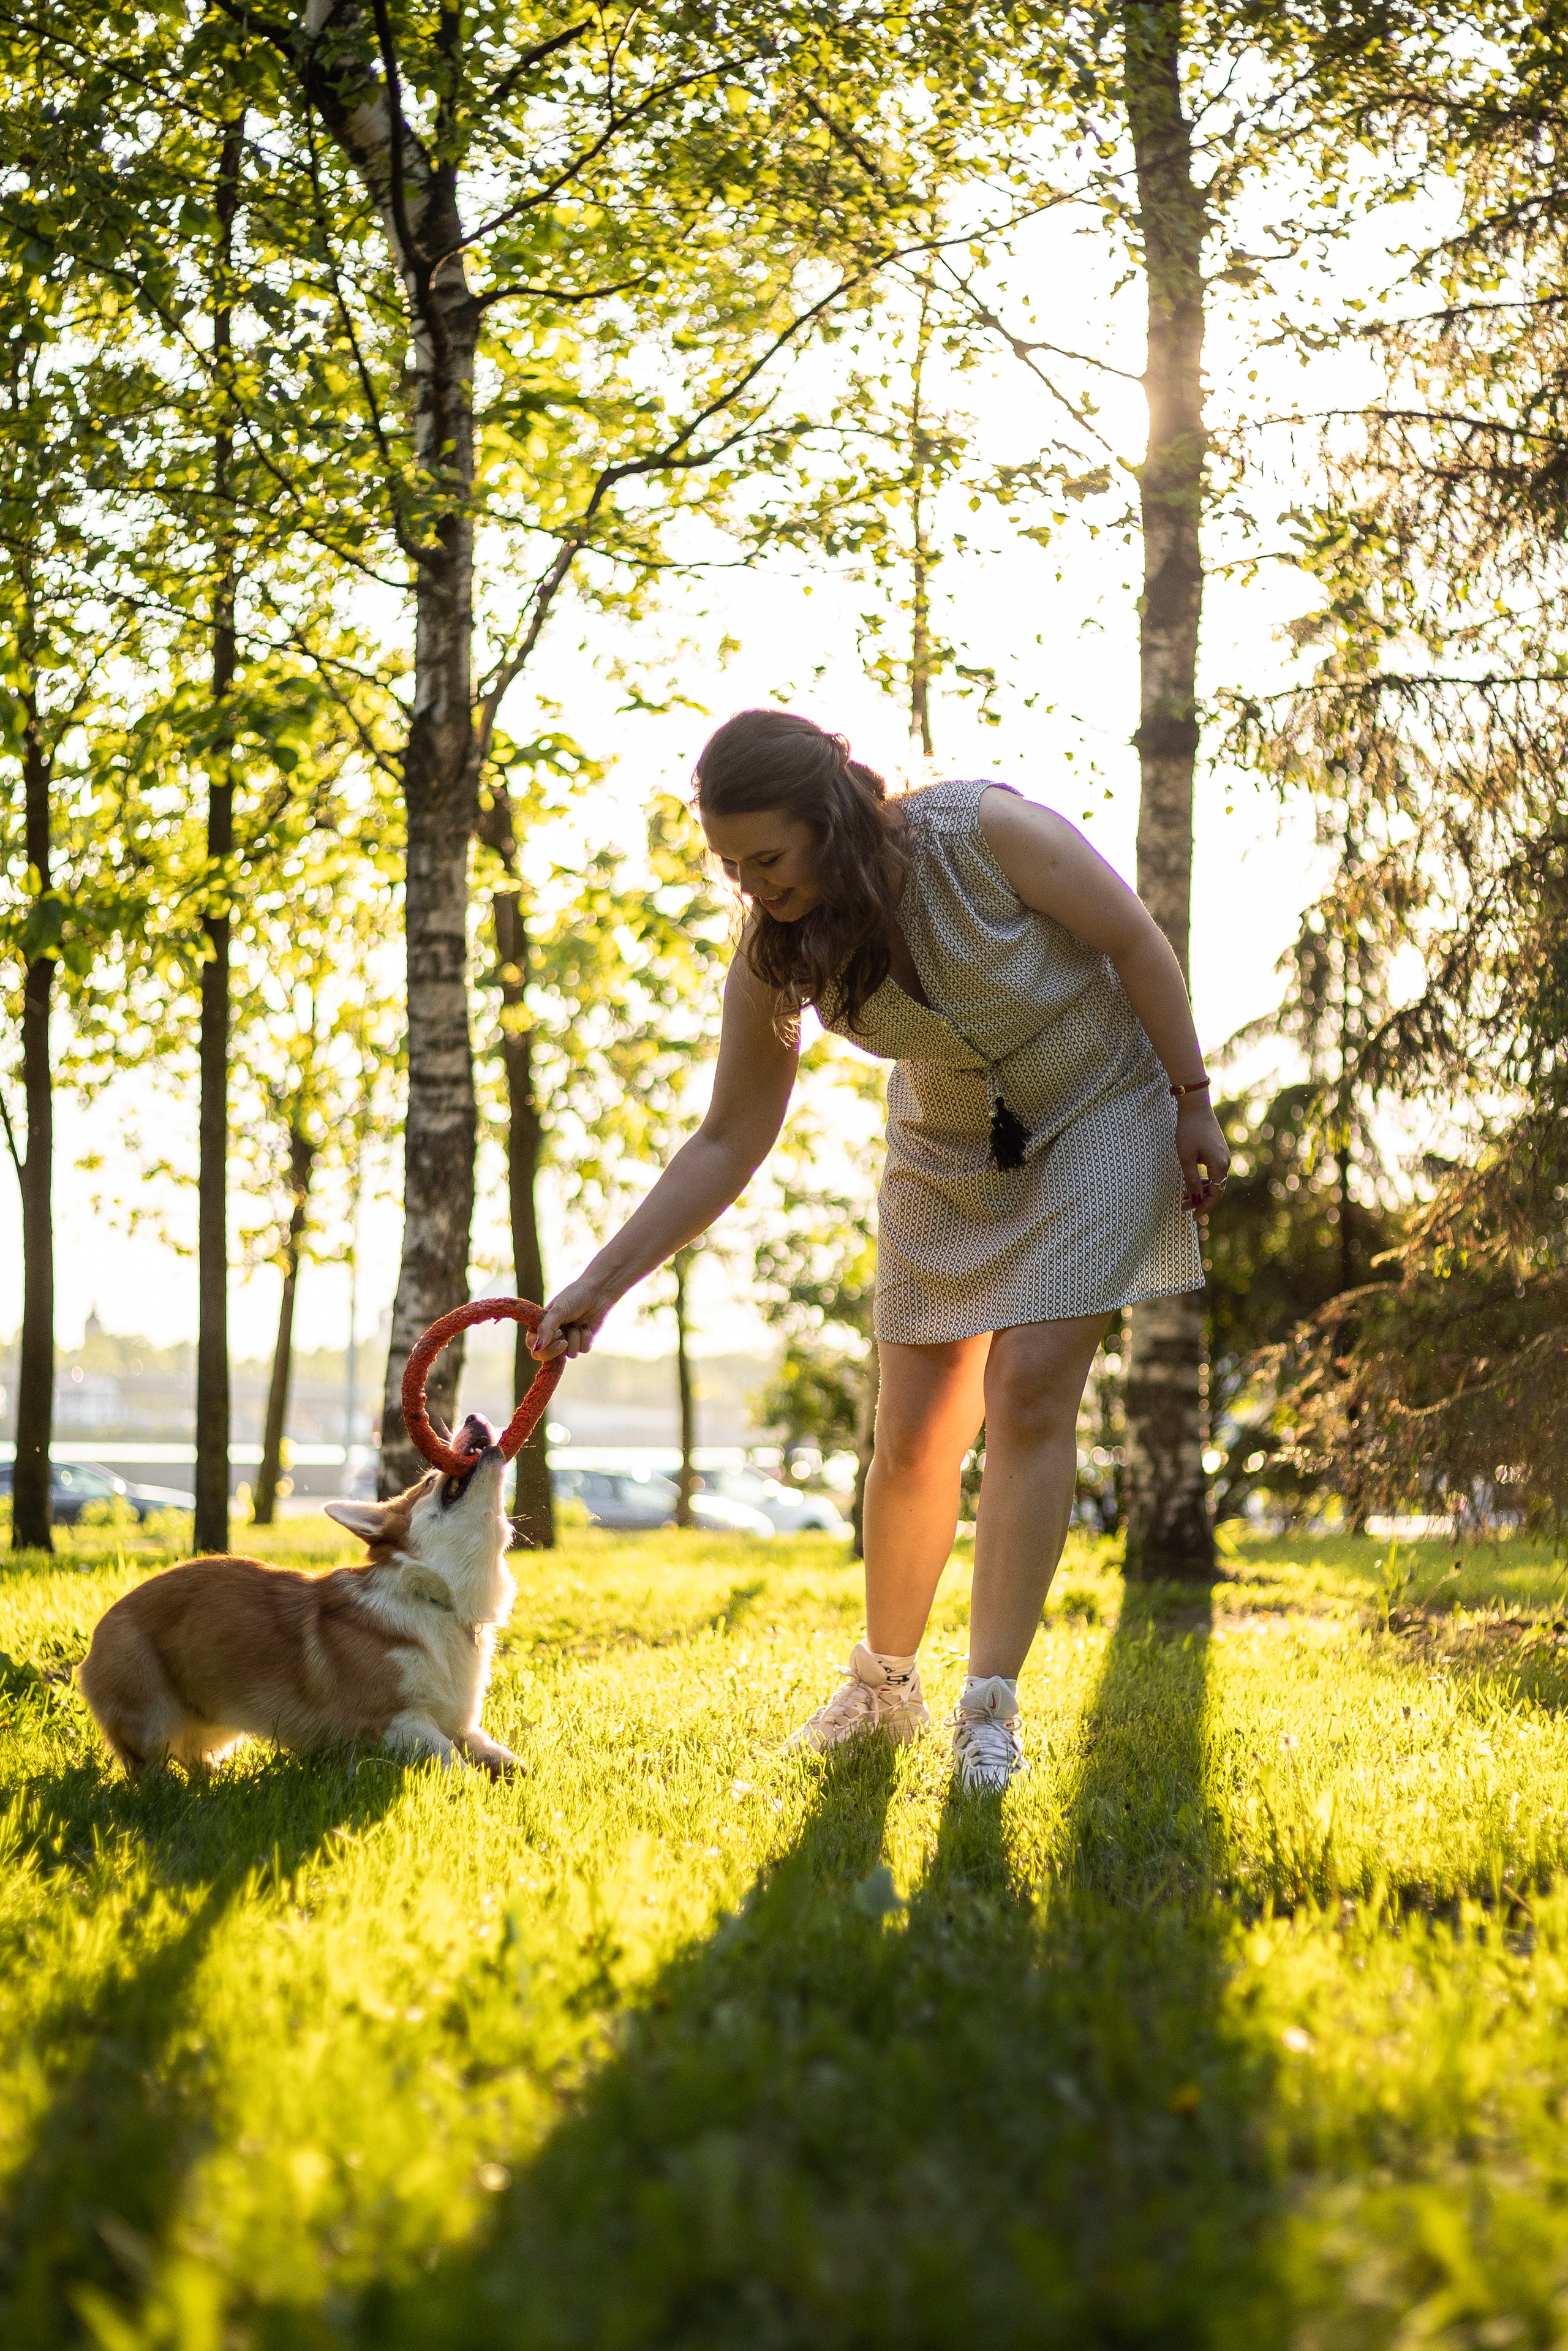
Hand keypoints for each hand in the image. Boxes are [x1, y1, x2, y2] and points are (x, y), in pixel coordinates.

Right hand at [530, 1274, 616, 1360]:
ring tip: (578, 1324)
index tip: (556, 1333)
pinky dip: (586, 1338)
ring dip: (575, 1338)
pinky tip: (587, 1326)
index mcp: (541, 1325)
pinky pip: (582, 1350)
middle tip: (565, 1340)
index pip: (533, 1346)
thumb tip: (536, 1348)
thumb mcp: (558, 1311)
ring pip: (569, 1354)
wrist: (597, 1292)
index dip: (543, 1346)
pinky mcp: (583, 1341)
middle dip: (557, 1349)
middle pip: (547, 1356)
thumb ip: (546, 1329)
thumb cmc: (574, 1297)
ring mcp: (568, 1339)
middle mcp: (553, 1335)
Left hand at [1176, 1099, 1229, 1218]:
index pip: (1215, 1195)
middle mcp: (1225, 1163)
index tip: (1192, 1216)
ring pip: (1214, 1181)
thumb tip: (1195, 1200)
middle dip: (1200, 1200)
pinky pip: (1213, 1172)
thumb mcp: (1186, 1158)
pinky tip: (1191, 1183)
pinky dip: (1202, 1180)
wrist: (1195, 1106)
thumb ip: (1191, 1181)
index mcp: (1220, 1166)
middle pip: (1216, 1190)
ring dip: (1200, 1190)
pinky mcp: (1218, 1151)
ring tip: (1184, 1197)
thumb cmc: (1189, 1131)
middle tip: (1183, 1206)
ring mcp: (1223, 1157)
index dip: (1204, 1207)